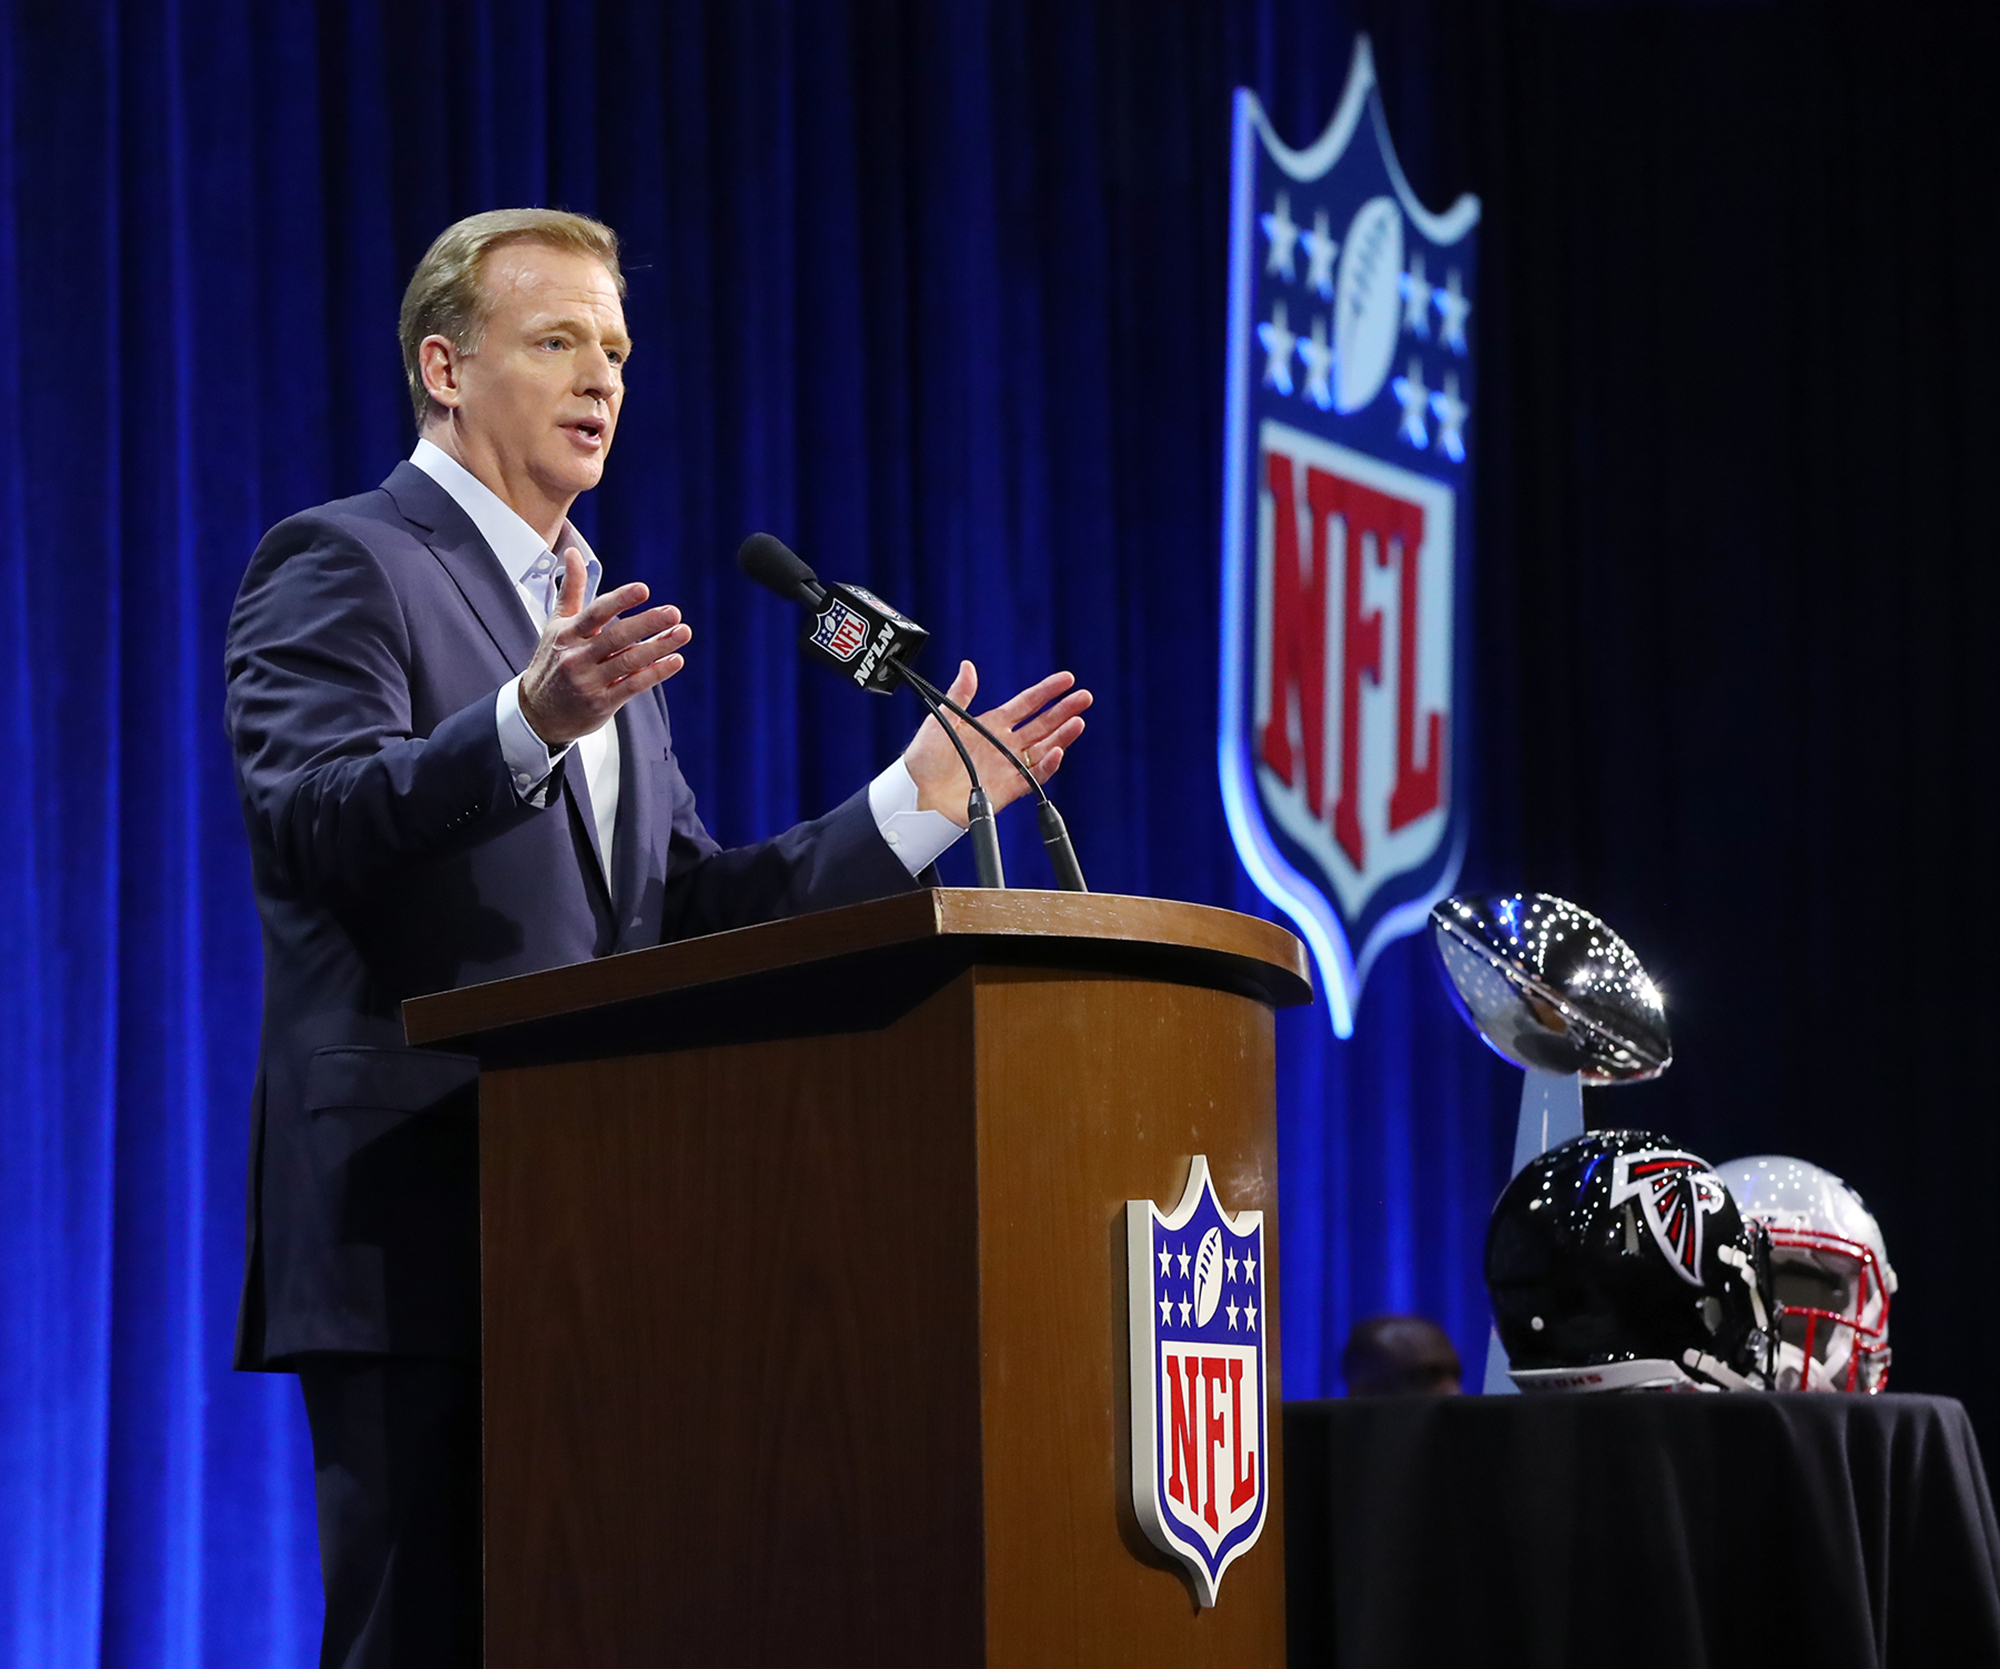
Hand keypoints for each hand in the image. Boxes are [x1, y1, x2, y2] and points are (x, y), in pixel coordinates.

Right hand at [518, 550, 692, 747]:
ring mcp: (589, 682)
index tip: (643, 590)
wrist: (537, 713)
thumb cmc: (552, 663)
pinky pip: (632, 686)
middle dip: (647, 624)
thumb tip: (572, 553)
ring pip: (629, 661)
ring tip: (683, 632)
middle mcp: (577, 657)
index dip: (620, 600)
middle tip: (674, 612)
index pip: (595, 613)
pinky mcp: (601, 703)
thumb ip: (571, 590)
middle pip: (616, 637)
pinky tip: (675, 661)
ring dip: (659, 647)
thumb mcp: (556, 625)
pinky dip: (655, 673)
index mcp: (568, 634)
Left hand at [903, 661, 1091, 826]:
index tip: (1067, 680)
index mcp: (991, 724)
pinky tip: (1057, 751)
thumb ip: (960, 694)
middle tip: (1084, 697)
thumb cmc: (924, 758)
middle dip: (1064, 710)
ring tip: (1078, 721)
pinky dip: (1047, 765)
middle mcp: (1004, 744)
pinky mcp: (1008, 789)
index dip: (1047, 691)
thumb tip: (968, 666)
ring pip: (1043, 748)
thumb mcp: (941, 719)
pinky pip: (1033, 777)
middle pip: (1042, 724)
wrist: (917, 794)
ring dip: (1062, 735)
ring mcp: (1008, 766)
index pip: (1027, 704)